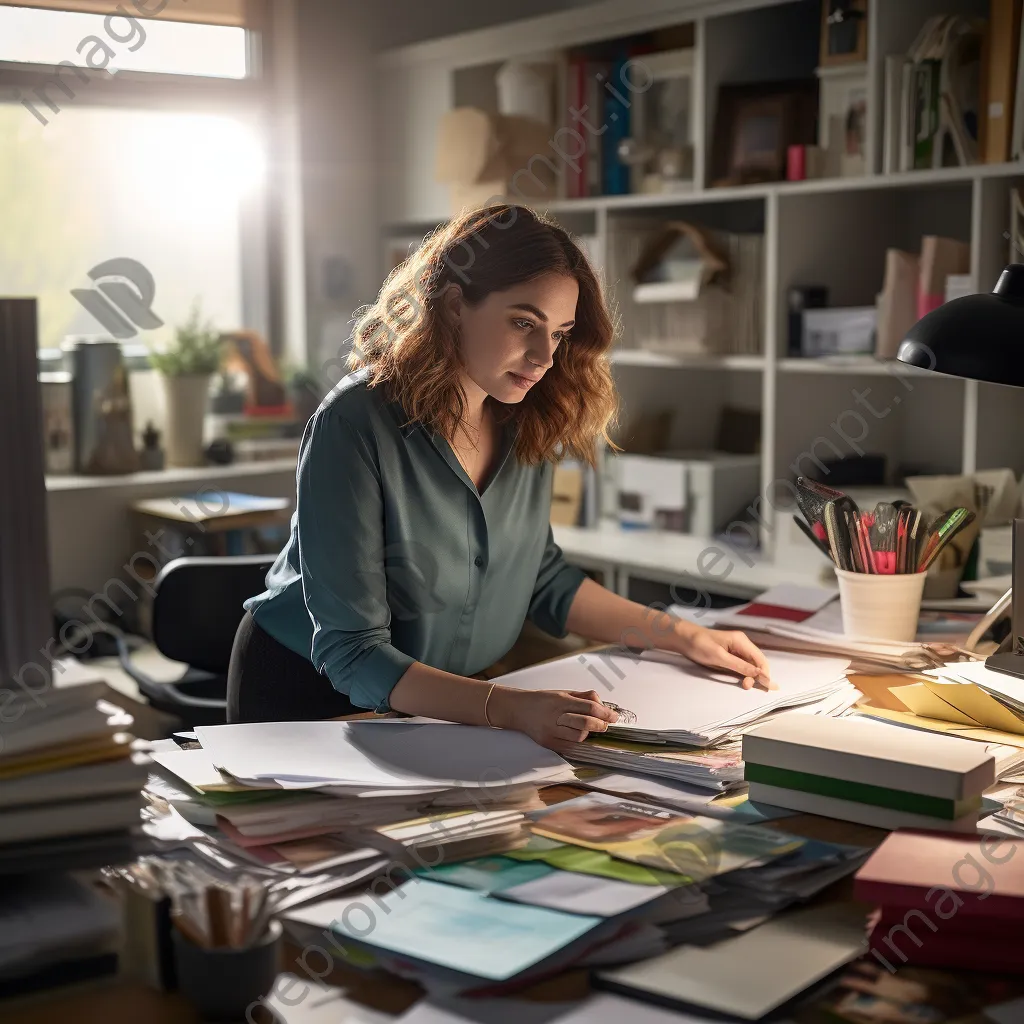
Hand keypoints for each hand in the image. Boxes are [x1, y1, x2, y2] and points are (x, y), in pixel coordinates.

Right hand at [488, 687, 618, 748]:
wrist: (518, 709)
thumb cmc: (542, 700)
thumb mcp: (563, 693)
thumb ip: (583, 697)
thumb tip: (603, 704)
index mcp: (561, 701)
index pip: (589, 707)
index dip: (605, 713)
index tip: (614, 716)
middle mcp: (556, 716)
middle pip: (586, 723)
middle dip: (600, 725)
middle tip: (606, 724)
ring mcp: (551, 731)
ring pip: (578, 737)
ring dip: (589, 734)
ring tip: (590, 730)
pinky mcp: (548, 743)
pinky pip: (569, 746)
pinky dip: (578, 743)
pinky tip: (581, 738)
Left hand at [676, 626, 775, 690]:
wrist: (684, 639)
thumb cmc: (699, 645)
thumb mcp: (719, 657)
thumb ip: (740, 666)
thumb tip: (760, 674)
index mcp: (741, 641)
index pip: (760, 659)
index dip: (765, 674)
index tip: (766, 687)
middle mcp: (742, 645)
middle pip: (757, 663)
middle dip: (757, 676)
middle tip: (747, 686)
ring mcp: (736, 650)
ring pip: (751, 666)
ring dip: (750, 676)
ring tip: (745, 685)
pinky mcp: (730, 656)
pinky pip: (742, 666)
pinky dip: (744, 674)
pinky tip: (742, 680)